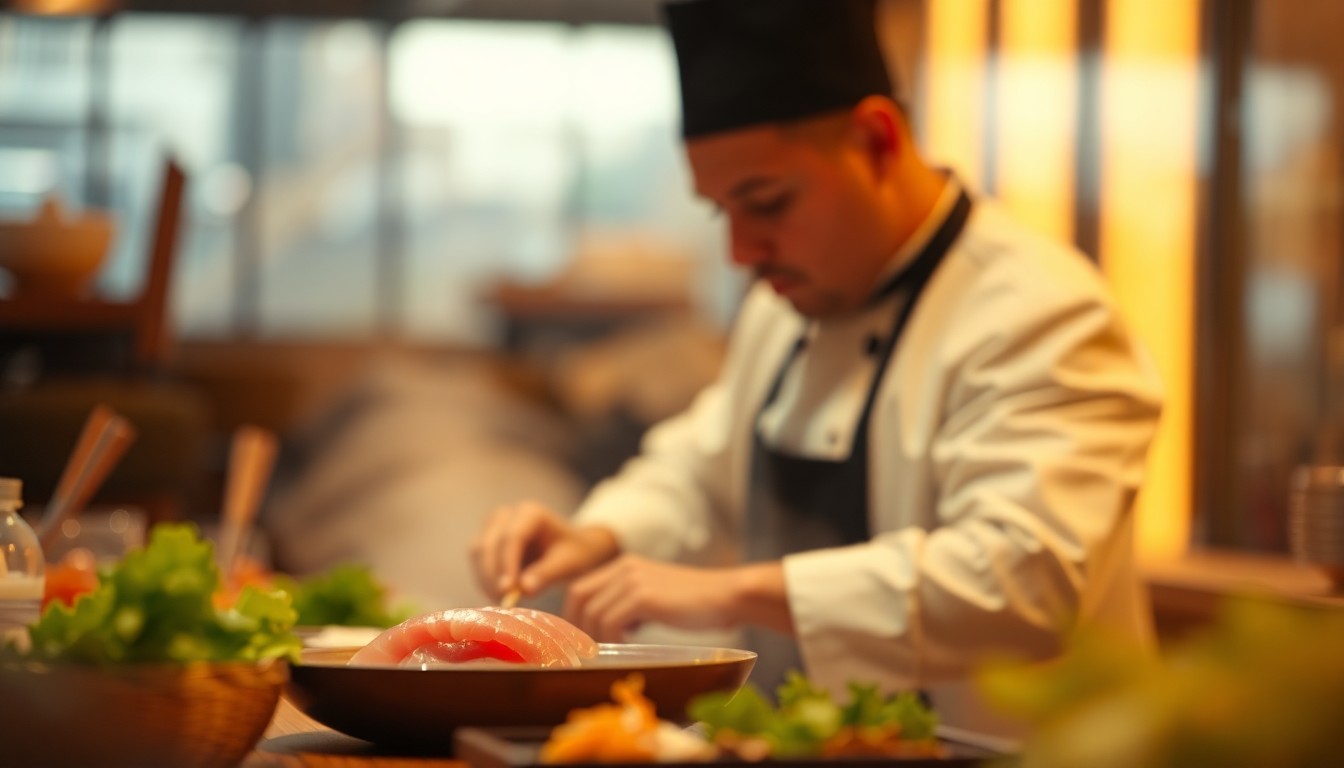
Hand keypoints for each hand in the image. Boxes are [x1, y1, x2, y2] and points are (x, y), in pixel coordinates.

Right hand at [470, 501, 619, 600]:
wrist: (571, 548)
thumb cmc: (573, 553)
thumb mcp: (568, 564)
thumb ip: (546, 574)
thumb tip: (524, 589)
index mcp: (531, 512)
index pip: (512, 537)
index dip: (507, 564)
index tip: (508, 590)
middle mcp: (507, 514)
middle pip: (489, 543)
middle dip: (492, 575)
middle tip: (502, 601)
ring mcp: (493, 526)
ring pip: (478, 552)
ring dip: (485, 578)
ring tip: (501, 601)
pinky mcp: (486, 540)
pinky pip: (477, 561)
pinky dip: (483, 579)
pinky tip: (496, 596)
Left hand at [564, 556, 749, 641]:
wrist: (726, 596)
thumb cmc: (696, 603)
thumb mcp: (655, 597)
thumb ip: (630, 605)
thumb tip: (607, 631)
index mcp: (624, 565)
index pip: (581, 588)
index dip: (573, 616)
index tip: (578, 640)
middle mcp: (624, 568)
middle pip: (578, 597)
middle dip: (575, 627)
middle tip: (585, 651)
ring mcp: (633, 580)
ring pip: (594, 613)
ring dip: (598, 639)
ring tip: (613, 653)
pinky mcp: (644, 596)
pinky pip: (611, 622)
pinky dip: (613, 640)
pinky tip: (629, 647)